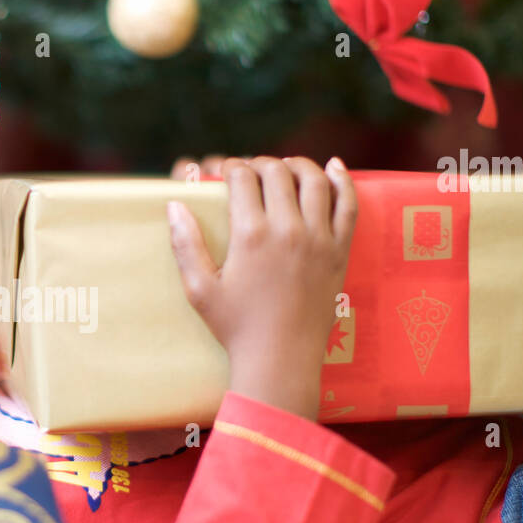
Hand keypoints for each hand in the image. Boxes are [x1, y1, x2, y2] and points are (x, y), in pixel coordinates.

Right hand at [166, 156, 356, 420]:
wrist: (281, 358)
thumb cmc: (236, 327)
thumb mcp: (199, 290)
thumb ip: (185, 244)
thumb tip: (175, 204)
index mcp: (250, 235)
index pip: (243, 178)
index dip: (231, 166)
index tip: (225, 170)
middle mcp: (287, 229)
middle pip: (277, 173)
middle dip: (260, 164)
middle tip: (251, 171)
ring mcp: (318, 239)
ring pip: (314, 180)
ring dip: (297, 165)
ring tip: (285, 167)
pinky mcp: (339, 251)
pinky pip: (348, 205)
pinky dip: (342, 181)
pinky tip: (333, 167)